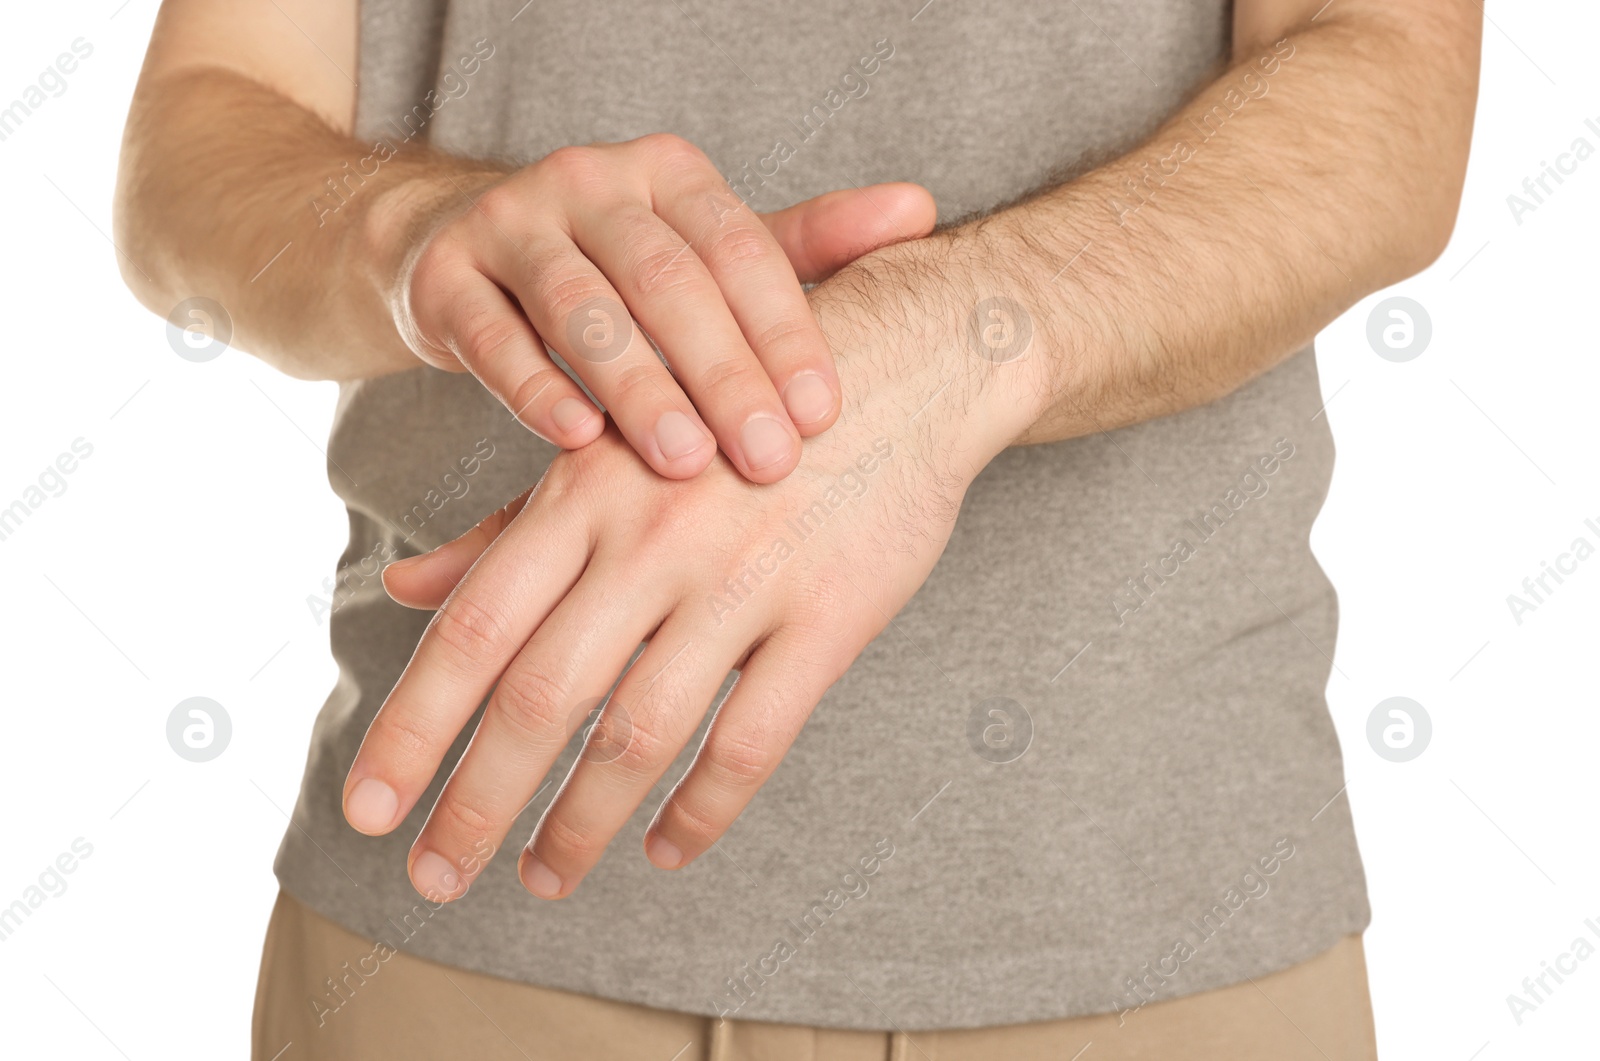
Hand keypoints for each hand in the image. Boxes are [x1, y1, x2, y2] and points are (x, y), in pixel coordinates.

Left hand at [340, 265, 1034, 901]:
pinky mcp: (828, 617)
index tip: (364, 812)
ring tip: (541, 880)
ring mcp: (744, 579)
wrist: (904, 364)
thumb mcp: (613, 444)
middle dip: (475, 805)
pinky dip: (702, 812)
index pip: (472, 630)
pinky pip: (753, 741)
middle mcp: (652, 537)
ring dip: (579, 824)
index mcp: (584, 491)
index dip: (409, 729)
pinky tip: (665, 849)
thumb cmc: (733, 408)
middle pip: (539, 697)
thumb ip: (508, 525)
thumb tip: (403, 588)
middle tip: (434, 880)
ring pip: (640, 733)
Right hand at [370, 133, 934, 481]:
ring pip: (579, 304)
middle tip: (768, 460)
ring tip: (682, 462)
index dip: (785, 331)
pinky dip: (533, 386)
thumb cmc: (619, 275)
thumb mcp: (711, 259)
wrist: (463, 255)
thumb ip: (806, 248)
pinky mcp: (443, 273)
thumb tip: (921, 210)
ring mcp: (510, 221)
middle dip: (722, 373)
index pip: (740, 247)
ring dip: (636, 386)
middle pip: (666, 277)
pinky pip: (491, 333)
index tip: (825, 414)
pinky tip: (577, 441)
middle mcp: (592, 182)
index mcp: (670, 174)